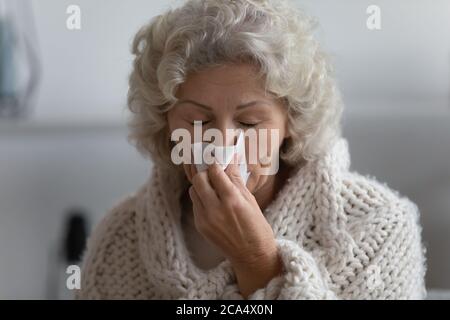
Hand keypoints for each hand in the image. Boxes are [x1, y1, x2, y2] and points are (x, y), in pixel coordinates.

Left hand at [189, 153, 282, 297]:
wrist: (252, 256)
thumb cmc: (257, 227)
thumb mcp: (251, 200)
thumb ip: (237, 180)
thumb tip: (231, 161)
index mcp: (232, 200)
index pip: (215, 172)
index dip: (217, 164)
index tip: (219, 162)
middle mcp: (215, 209)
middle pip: (199, 179)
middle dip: (206, 173)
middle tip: (215, 174)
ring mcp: (205, 218)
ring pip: (193, 191)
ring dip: (202, 186)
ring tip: (214, 189)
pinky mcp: (200, 226)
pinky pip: (195, 204)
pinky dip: (202, 199)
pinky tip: (213, 202)